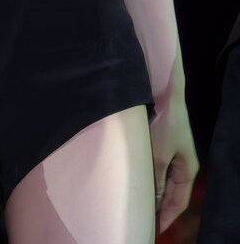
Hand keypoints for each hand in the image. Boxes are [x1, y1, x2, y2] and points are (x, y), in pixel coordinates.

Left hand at [149, 95, 198, 233]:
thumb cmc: (165, 127)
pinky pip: (159, 172)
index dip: (167, 218)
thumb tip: (155, 202)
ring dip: (156, 196)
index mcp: (187, 171)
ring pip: (165, 184)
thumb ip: (157, 180)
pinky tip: (141, 187)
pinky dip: (152, 182)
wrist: (166, 98)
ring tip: (142, 209)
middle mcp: (183, 167)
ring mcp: (174, 157)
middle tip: (146, 223)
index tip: (155, 231)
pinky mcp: (164, 148)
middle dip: (161, 210)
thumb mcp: (159, 156)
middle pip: (173, 195)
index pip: (179, 202)